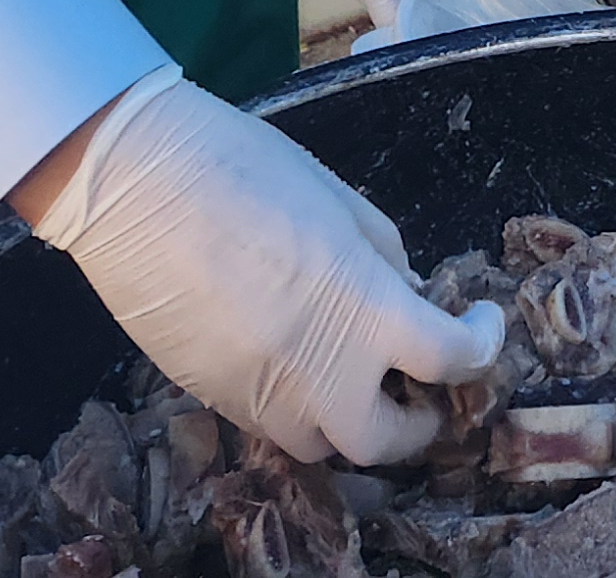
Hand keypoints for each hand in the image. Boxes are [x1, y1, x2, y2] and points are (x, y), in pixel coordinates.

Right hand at [27, 70, 504, 463]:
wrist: (134, 184)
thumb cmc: (244, 169)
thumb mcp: (340, 201)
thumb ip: (384, 260)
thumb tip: (408, 295)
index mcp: (362, 309)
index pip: (450, 360)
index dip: (481, 346)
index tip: (481, 324)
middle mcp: (315, 372)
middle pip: (384, 443)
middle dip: (415, 425)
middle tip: (421, 387)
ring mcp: (256, 395)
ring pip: (320, 446)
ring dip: (350, 421)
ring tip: (355, 378)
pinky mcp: (210, 398)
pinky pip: (268, 425)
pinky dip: (297, 406)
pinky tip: (296, 360)